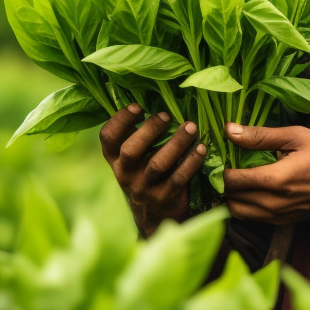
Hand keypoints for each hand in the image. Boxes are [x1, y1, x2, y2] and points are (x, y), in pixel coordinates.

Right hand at [99, 104, 206, 236]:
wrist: (155, 215)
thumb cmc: (147, 172)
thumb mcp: (135, 157)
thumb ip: (138, 133)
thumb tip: (154, 95)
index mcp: (115, 159)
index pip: (108, 138)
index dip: (120, 120)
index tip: (138, 106)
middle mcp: (125, 174)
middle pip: (131, 151)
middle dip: (150, 130)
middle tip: (167, 115)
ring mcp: (144, 189)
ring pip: (157, 164)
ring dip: (176, 143)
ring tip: (191, 127)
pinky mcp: (165, 198)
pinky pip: (179, 178)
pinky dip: (191, 161)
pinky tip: (201, 148)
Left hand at [221, 122, 309, 223]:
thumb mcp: (297, 136)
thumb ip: (261, 136)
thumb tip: (229, 130)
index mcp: (275, 180)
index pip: (230, 180)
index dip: (219, 167)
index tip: (221, 154)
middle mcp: (273, 204)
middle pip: (229, 199)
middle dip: (222, 182)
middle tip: (225, 163)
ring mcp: (277, 216)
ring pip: (237, 212)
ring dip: (231, 196)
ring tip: (236, 176)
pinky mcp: (282, 222)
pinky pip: (251, 218)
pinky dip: (244, 204)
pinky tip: (251, 187)